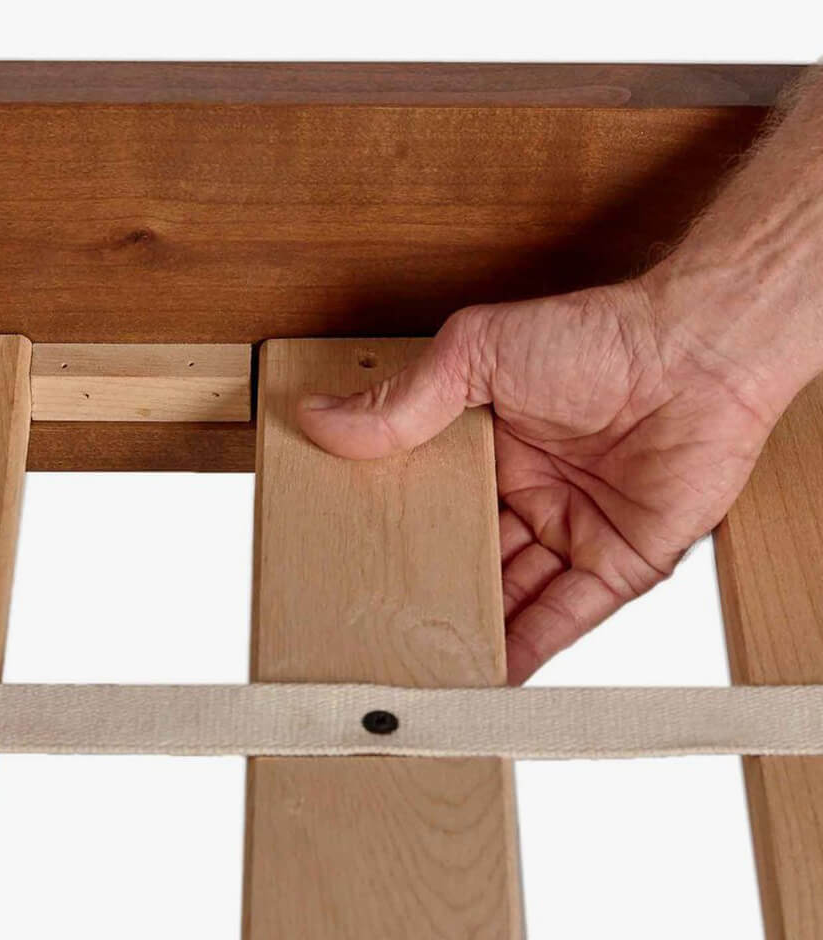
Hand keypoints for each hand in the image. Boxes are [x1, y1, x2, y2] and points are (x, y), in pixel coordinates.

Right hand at [297, 280, 780, 683]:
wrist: (697, 354)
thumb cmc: (596, 336)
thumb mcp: (475, 356)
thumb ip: (402, 401)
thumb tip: (320, 420)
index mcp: (487, 446)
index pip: (426, 502)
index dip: (388, 533)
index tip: (342, 564)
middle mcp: (526, 493)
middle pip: (463, 558)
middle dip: (424, 594)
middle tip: (372, 633)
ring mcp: (572, 533)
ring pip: (507, 597)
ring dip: (468, 632)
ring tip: (415, 670)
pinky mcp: (620, 566)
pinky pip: (564, 618)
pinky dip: (527, 651)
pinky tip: (487, 679)